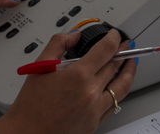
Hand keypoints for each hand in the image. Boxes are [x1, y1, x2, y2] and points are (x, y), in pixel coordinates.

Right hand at [0, 29, 137, 133]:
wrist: (28, 132)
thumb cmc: (31, 104)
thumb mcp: (40, 66)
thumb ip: (58, 44)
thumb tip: (74, 35)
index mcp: (78, 75)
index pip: (106, 50)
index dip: (114, 38)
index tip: (115, 34)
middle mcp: (90, 92)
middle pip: (115, 66)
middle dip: (123, 52)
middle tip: (125, 45)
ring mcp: (95, 109)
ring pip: (122, 87)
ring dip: (129, 72)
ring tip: (131, 63)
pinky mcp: (95, 122)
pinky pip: (114, 105)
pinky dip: (119, 92)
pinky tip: (118, 86)